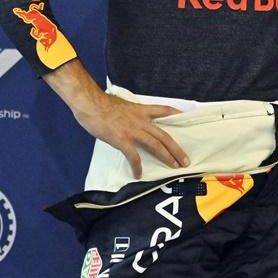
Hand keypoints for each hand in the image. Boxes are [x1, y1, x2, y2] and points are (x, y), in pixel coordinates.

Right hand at [44, 60, 188, 179]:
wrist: (90, 103)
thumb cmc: (103, 103)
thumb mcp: (124, 105)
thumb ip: (131, 112)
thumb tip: (131, 118)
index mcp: (142, 110)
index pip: (165, 110)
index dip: (177, 115)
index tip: (186, 119)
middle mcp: (142, 121)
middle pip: (165, 136)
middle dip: (177, 149)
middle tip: (185, 160)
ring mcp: (133, 131)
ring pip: (156, 145)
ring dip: (167, 157)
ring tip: (174, 166)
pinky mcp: (122, 140)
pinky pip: (133, 156)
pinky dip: (137, 166)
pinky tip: (139, 174)